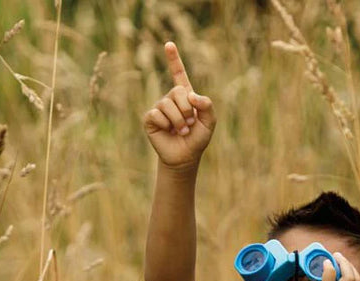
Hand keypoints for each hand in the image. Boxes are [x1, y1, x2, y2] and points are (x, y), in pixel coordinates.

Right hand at [143, 42, 215, 169]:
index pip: (179, 74)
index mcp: (185, 96)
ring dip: (178, 120)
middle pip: (177, 91)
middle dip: (187, 109)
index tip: (169, 44)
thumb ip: (207, 105)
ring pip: (167, 104)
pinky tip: (168, 131)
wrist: (185, 157)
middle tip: (189, 123)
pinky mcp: (150, 119)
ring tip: (181, 130)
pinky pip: (157, 114)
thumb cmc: (197, 140)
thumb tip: (191, 95)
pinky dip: (166, 124)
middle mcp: (171, 99)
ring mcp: (159, 108)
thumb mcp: (209, 122)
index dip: (174, 59)